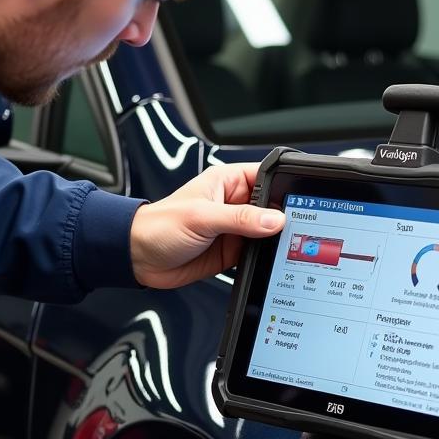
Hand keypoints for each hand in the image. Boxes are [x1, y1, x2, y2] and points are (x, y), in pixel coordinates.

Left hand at [129, 162, 284, 288]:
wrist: (139, 258)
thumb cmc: (159, 226)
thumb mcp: (202, 217)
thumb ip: (241, 218)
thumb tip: (274, 220)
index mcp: (227, 182)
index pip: (266, 176)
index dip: (283, 187)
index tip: (300, 200)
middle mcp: (234, 204)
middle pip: (272, 208)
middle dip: (282, 219)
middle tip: (293, 229)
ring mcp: (234, 230)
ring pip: (267, 234)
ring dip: (273, 241)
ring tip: (282, 247)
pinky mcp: (231, 253)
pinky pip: (256, 255)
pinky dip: (263, 259)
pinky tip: (267, 261)